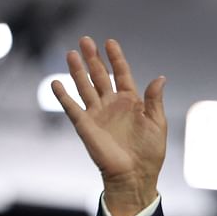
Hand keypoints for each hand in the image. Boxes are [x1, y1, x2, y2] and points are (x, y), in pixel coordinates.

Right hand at [52, 36, 166, 215]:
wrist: (135, 175)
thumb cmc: (150, 153)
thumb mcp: (157, 123)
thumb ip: (154, 100)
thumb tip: (160, 78)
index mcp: (131, 102)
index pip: (121, 74)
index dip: (116, 58)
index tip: (110, 42)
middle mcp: (112, 105)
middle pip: (100, 76)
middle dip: (93, 58)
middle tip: (85, 40)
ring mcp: (97, 114)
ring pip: (85, 87)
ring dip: (77, 71)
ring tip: (71, 53)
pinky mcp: (85, 126)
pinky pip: (72, 108)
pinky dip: (63, 96)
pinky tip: (55, 83)